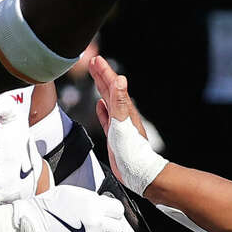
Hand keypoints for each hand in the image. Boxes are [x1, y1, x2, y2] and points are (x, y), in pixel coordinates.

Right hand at [13, 186, 124, 231]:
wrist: (29, 225)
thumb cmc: (45, 208)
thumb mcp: (70, 194)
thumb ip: (90, 200)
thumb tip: (100, 202)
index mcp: (94, 205)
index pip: (118, 210)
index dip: (112, 211)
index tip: (108, 213)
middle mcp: (95, 223)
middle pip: (116, 228)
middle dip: (108, 226)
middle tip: (97, 225)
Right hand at [89, 56, 165, 194]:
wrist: (138, 172)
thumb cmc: (131, 149)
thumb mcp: (122, 122)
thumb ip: (119, 101)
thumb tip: (119, 79)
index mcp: (123, 109)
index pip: (112, 85)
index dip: (104, 72)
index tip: (96, 60)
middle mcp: (121, 114)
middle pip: (109, 90)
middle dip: (101, 75)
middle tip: (94, 62)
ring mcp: (118, 124)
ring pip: (107, 101)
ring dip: (101, 88)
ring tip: (96, 78)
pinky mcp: (114, 134)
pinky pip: (106, 117)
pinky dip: (102, 110)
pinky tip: (100, 106)